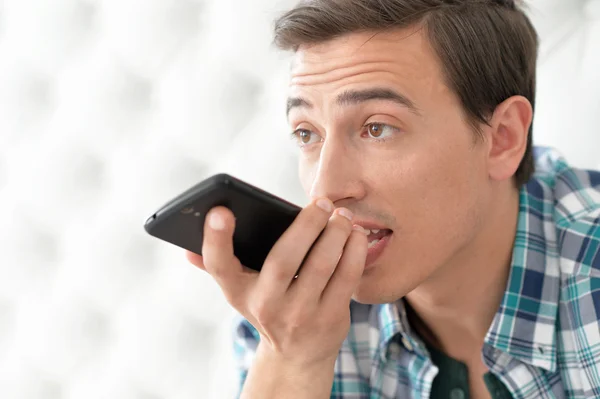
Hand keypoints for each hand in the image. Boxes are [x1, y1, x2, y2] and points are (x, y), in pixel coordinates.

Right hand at [186, 198, 367, 367]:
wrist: (297, 354)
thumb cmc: (269, 305)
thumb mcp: (242, 290)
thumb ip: (220, 264)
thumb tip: (186, 249)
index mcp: (239, 291)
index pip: (220, 266)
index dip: (215, 239)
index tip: (220, 211)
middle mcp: (266, 305)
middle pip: (283, 260)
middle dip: (305, 225)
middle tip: (321, 202)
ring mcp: (300, 315)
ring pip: (322, 265)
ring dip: (336, 233)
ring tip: (342, 215)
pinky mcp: (331, 319)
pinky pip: (347, 277)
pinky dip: (353, 250)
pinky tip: (355, 234)